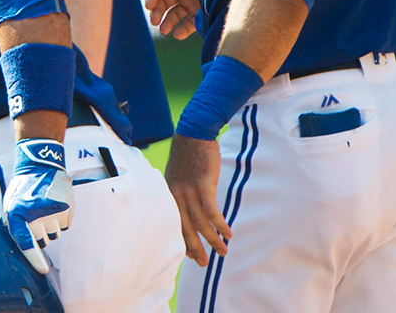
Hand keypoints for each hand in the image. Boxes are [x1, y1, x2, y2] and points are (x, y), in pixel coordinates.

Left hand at [4, 139, 71, 273]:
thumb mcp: (11, 206)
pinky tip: (53, 206)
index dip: (35, 259)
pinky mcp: (67, 208)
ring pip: (55, 234)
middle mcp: (37, 214)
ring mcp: (54, 211)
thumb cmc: (22, 189)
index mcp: (19, 214)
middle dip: (39, 235)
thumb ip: (15, 226)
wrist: (40, 167)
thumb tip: (25, 247)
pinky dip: (59, 219)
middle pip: (43, 241)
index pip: (27, 243)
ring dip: (50, 227)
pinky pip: (64, 225)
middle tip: (35, 219)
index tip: (42, 270)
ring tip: (44, 210)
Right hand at [144, 0, 199, 38]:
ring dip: (167, 23)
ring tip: (164, 30)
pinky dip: (182, 30)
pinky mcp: (201, 15)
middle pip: (164, 3)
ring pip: (174, 15)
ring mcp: (192, 3)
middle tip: (154, 21)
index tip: (148, 6)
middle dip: (157, 12)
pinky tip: (177, 34)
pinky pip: (188, 24)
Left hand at [164, 134, 230, 265]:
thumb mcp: (178, 174)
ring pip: (200, 222)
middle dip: (195, 247)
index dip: (183, 240)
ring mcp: (188, 190)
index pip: (173, 223)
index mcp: (168, 193)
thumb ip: (181, 191)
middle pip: (184, 227)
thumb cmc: (188, 153)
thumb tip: (189, 206)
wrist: (194, 132)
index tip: (190, 254)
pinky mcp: (203, 185)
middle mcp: (176, 194)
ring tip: (222, 251)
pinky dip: (220, 224)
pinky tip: (227, 233)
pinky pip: (212, 210)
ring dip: (212, 239)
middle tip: (203, 263)